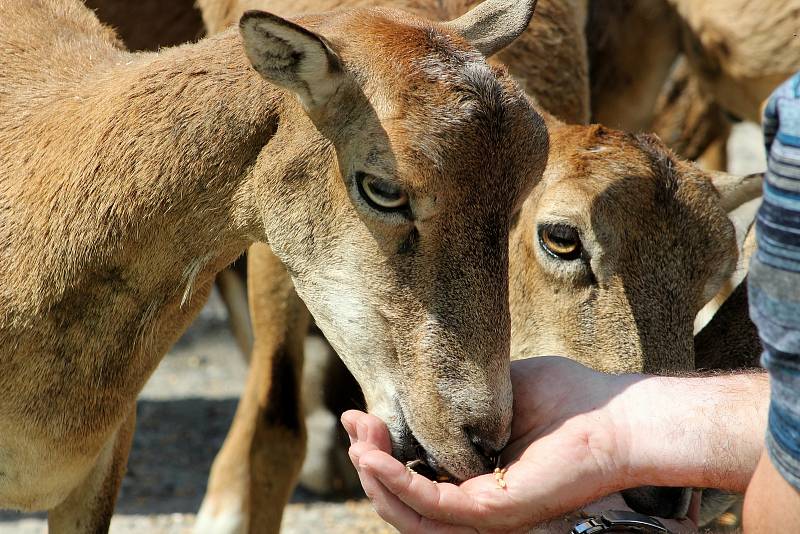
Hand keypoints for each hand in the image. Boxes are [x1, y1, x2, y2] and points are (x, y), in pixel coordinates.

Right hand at [342, 357, 643, 532]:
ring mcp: (479, 512)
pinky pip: (429, 504)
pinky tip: (373, 455)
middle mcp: (471, 499)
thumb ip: (457, 397)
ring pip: (405, 510)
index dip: (379, 448)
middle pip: (400, 495)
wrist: (612, 418)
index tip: (358, 411)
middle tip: (352, 420)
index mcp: (472, 475)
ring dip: (373, 474)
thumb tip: (420, 382)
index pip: (412, 472)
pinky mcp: (488, 513)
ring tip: (356, 439)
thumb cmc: (565, 401)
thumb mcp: (495, 393)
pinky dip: (396, 481)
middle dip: (367, 458)